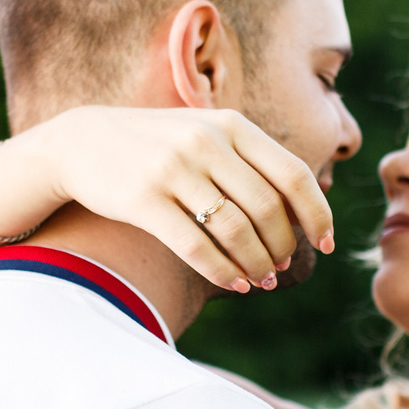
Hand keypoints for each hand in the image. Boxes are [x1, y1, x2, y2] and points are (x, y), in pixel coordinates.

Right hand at [37, 107, 334, 292]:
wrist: (83, 142)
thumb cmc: (158, 147)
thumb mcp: (206, 135)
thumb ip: (251, 161)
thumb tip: (305, 207)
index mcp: (231, 125)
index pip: (292, 174)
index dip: (317, 213)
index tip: (325, 243)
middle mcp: (206, 143)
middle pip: (268, 207)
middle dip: (283, 245)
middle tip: (281, 266)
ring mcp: (173, 170)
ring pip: (235, 230)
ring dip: (256, 263)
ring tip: (261, 279)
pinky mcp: (144, 199)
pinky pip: (195, 246)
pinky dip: (223, 271)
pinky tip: (234, 283)